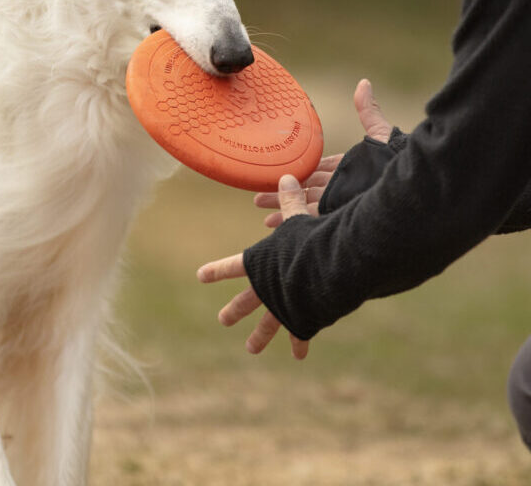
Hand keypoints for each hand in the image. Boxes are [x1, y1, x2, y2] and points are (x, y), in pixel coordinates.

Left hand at [197, 174, 311, 359]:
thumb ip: (292, 200)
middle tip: (223, 320)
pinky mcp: (303, 316)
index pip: (232, 265)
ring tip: (251, 349)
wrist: (329, 270)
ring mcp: (283, 304)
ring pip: (269, 323)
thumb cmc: (311, 241)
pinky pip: (300, 331)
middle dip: (235, 310)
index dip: (217, 270)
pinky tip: (299, 355)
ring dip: (260, 336)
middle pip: (247, 300)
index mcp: (260, 263)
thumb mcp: (300, 217)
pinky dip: (300, 341)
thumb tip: (286, 176)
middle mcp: (267, 287)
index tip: (201, 277)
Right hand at [253, 79, 392, 227]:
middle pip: (305, 189)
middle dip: (281, 193)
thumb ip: (368, 112)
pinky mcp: (340, 219)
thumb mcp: (380, 135)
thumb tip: (363, 83)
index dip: (298, 171)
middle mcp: (342, 189)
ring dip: (283, 209)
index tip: (278, 173)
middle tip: (258, 197)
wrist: (409, 191)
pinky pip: (313, 221)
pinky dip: (295, 223)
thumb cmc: (398, 164)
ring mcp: (341, 205)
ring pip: (305, 206)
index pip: (319, 170)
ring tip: (262, 213)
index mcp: (348, 171)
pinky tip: (280, 228)